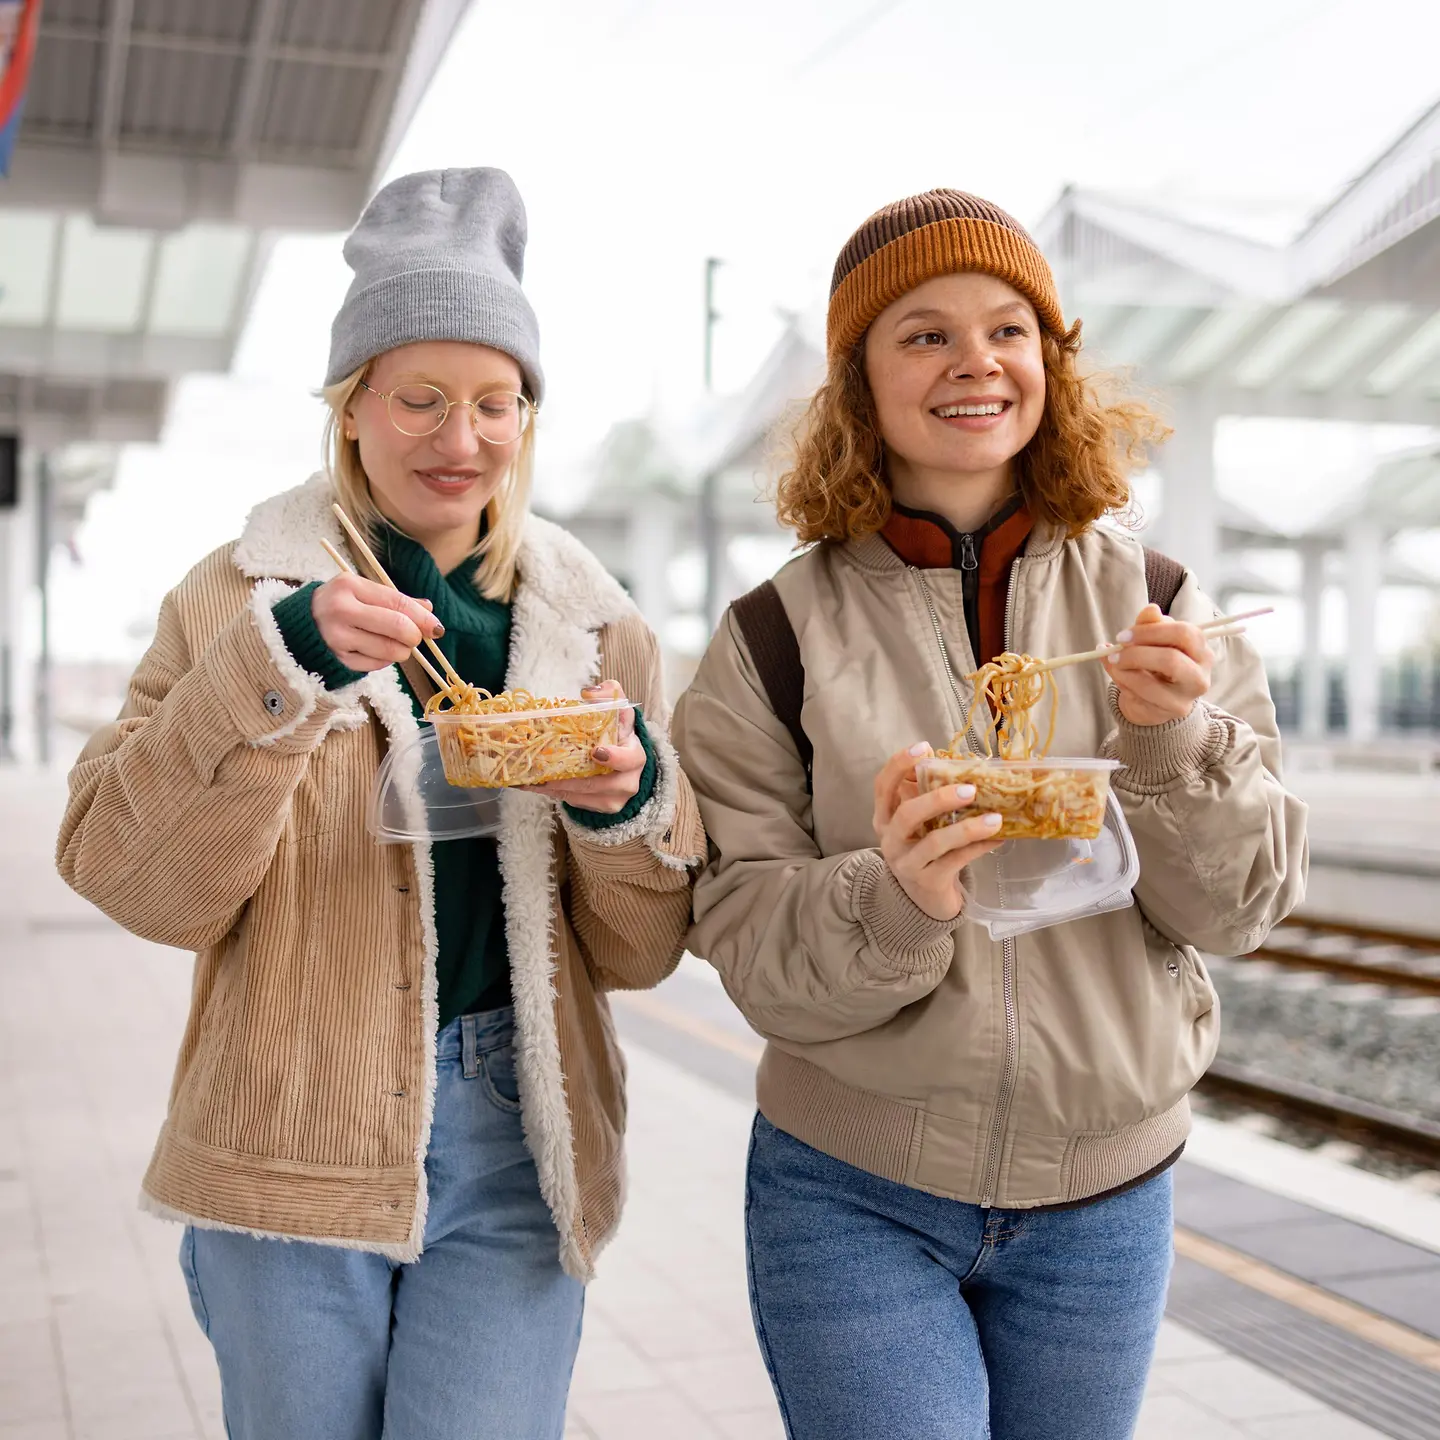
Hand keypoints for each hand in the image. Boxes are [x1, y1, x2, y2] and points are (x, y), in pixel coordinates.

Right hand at [311, 574, 441, 671]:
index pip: (396, 603)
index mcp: (349, 586)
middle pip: (396, 627)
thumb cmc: (339, 604)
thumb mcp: (362, 592)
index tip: (437, 628)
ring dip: (402, 651)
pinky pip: (376, 665)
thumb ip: (395, 600)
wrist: (299, 624)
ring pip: (389, 650)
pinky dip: (384, 660)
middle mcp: (340, 610)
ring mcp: (336, 637)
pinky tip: (376, 651)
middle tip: (415, 638)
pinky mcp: (336, 659)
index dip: (422, 617)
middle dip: (414, 636)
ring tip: (396, 645)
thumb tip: (429, 609)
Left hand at [523, 681, 646, 813]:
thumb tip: (589, 693)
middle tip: (548, 771)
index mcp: (634, 755)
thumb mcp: (618, 711)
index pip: (629, 759)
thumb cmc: (617, 734)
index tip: (595, 752)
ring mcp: (615, 798)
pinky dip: (554, 794)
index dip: (614, 758)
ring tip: (534, 778)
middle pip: (601, 785)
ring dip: (557, 788)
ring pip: (584, 797)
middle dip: (573, 779)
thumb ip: (609, 694)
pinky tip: (536, 784)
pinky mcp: (601, 808)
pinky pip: (575, 803)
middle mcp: (628, 780)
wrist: (622, 763)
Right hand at [873, 744, 1005, 922]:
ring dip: (968, 828)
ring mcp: (907, 863)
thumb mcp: (919, 824)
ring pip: (935, 842)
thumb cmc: (924, 851)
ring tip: (996, 818)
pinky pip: (956, 861)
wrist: (922, 899)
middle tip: (970, 789)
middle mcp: (890, 840)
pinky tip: (998, 838)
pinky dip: (979, 847)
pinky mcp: (928, 881)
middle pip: (907, 814)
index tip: (922, 747)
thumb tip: (956, 764)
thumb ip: (927, 797)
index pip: (883, 786)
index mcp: (884, 818)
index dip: (898, 764)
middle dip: (938, 798)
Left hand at [1104, 603, 1212, 725]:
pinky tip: (1119, 675)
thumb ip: (1151, 624)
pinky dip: (1122, 683)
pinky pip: (1138, 697)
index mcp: (1201, 651)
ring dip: (1124, 670)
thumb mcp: (1154, 640)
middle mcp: (1200, 676)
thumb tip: (1151, 609)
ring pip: (1150, 684)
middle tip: (1116, 650)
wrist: (1155, 700)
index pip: (1184, 633)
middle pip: (1171, 660)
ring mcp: (1186, 699)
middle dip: (1136, 653)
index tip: (1124, 635)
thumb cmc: (1156, 663)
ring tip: (1114, 662)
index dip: (1150, 631)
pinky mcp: (1168, 714)